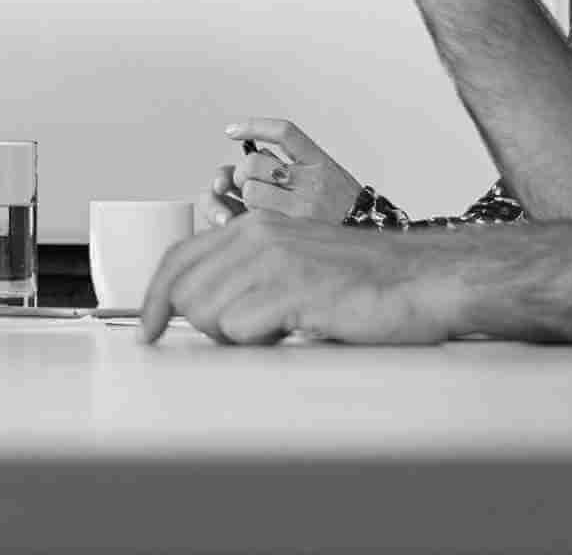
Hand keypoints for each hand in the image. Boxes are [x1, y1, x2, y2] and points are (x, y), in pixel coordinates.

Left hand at [138, 209, 460, 344]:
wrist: (425, 279)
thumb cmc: (365, 281)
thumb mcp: (295, 263)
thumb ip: (248, 275)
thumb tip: (200, 308)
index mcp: (253, 227)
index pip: (178, 260)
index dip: (154, 300)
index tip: (146, 331)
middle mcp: (257, 236)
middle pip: (186, 295)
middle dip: (208, 326)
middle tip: (254, 331)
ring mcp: (275, 261)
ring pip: (208, 316)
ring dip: (239, 337)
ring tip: (282, 327)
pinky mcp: (294, 289)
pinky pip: (242, 331)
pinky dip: (263, 343)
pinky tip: (297, 330)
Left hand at [216, 118, 364, 224]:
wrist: (369, 233)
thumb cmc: (340, 204)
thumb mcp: (324, 174)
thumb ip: (291, 164)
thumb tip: (251, 156)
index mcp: (320, 161)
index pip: (284, 132)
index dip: (255, 126)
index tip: (231, 130)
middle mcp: (313, 180)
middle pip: (255, 162)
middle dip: (242, 172)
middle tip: (246, 182)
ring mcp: (305, 206)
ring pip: (252, 191)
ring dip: (247, 196)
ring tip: (258, 203)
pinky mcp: (296, 230)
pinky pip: (256, 217)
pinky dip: (248, 216)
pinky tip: (253, 217)